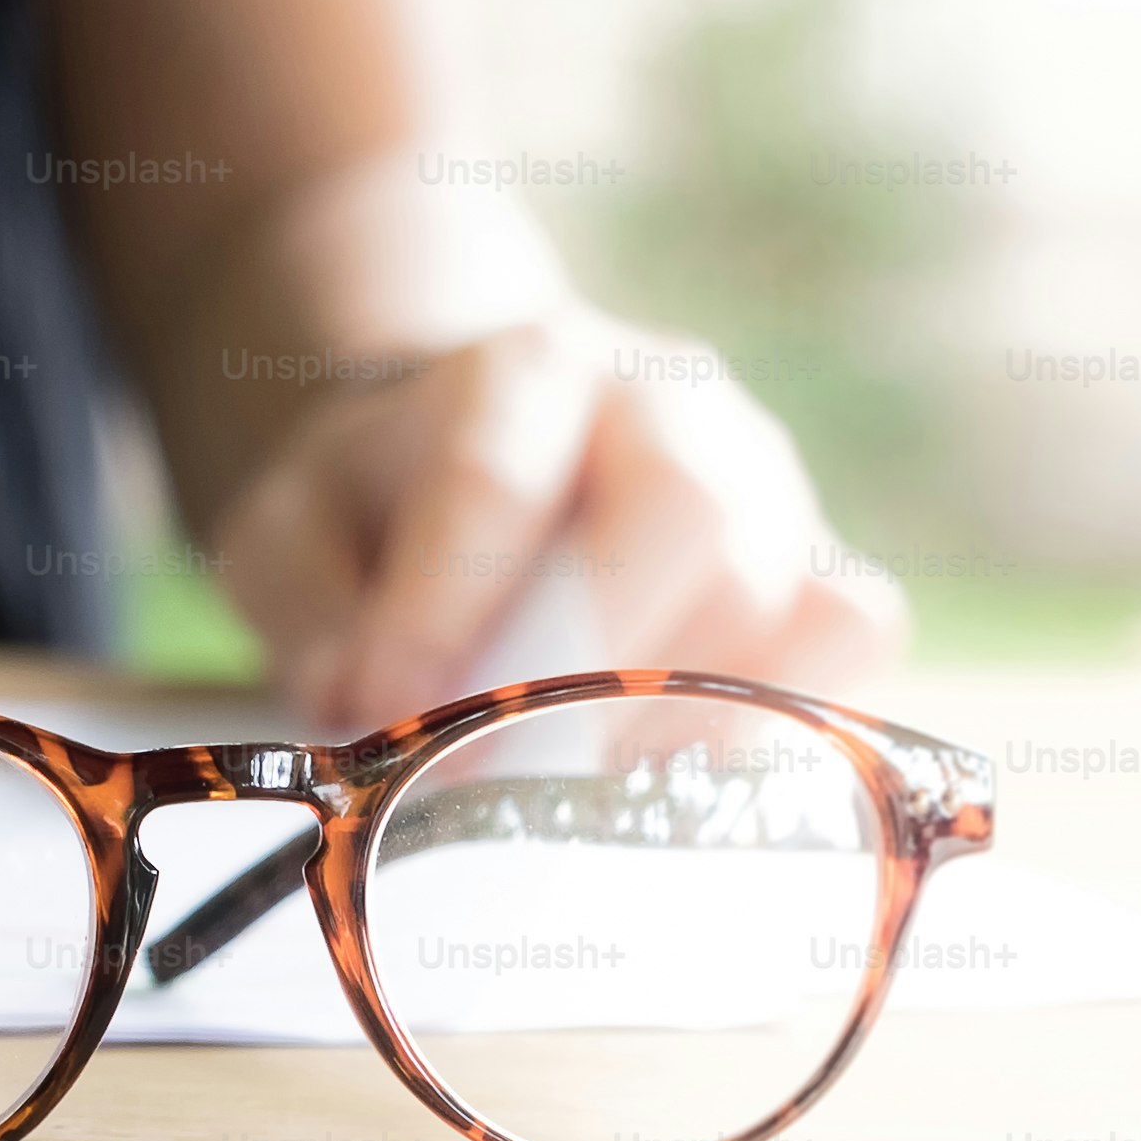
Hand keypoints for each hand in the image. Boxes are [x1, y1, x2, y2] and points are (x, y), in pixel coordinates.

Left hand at [211, 311, 907, 732]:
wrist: (484, 469)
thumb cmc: (383, 507)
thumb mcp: (293, 535)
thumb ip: (310, 616)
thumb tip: (365, 704)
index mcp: (531, 368)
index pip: (497, 478)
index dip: (442, 605)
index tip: (381, 707)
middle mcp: (676, 408)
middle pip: (686, 510)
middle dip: (582, 660)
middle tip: (490, 762)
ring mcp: (772, 488)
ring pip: (772, 595)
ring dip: (657, 715)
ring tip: (554, 773)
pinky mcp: (826, 572)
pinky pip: (846, 640)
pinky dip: (768, 717)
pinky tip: (656, 760)